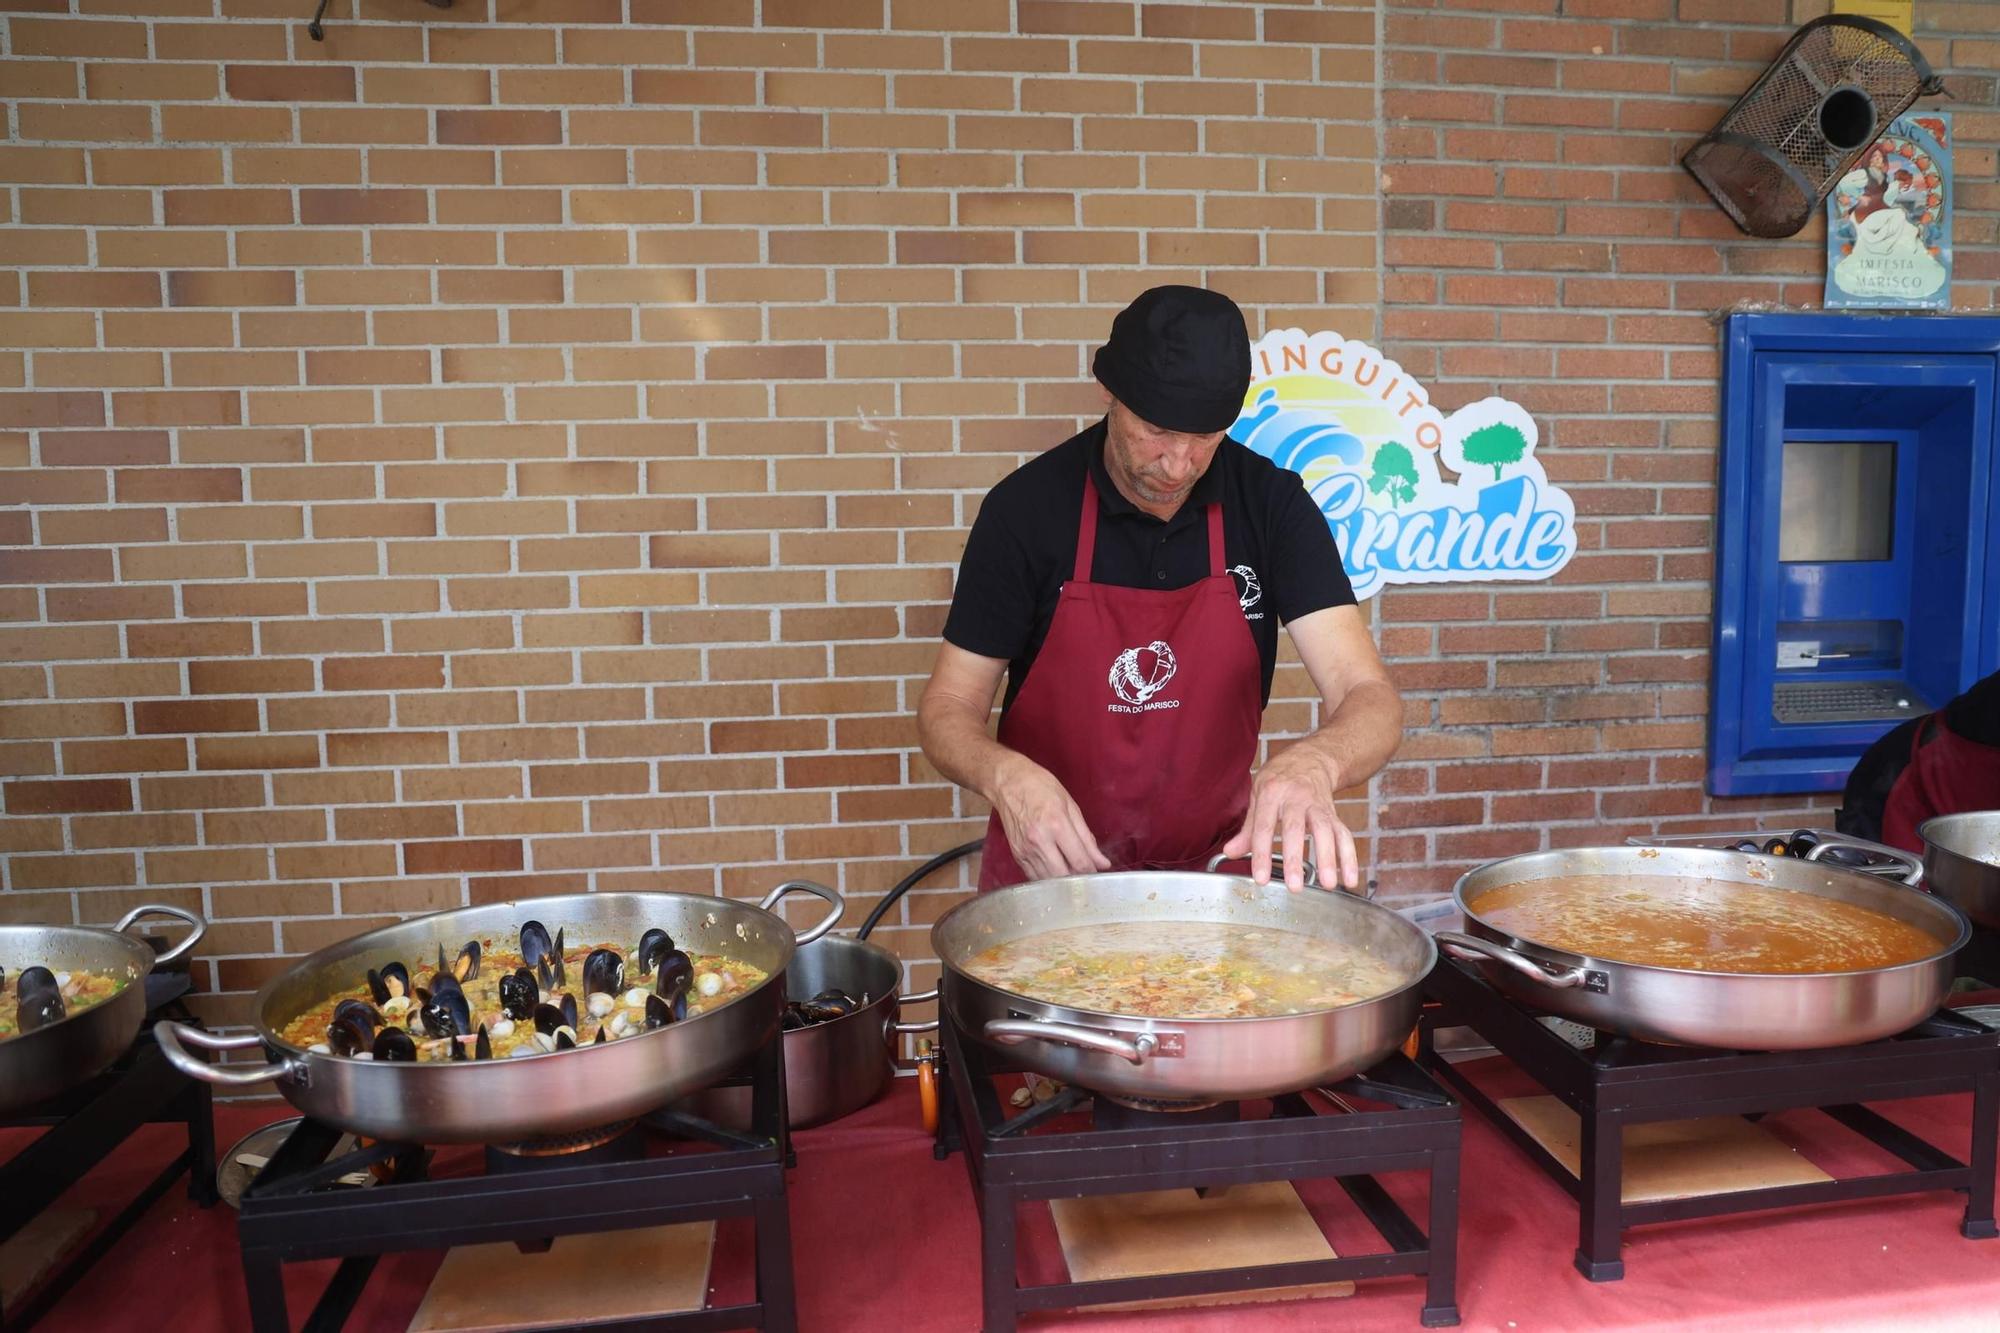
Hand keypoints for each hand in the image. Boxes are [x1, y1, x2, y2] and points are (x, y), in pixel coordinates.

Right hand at [989, 756, 1111, 881]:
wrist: (1008, 783)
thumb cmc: (1040, 787)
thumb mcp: (1070, 805)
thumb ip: (1086, 837)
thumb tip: (1102, 862)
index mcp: (1056, 824)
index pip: (1079, 861)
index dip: (1092, 871)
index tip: (1098, 870)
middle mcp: (1039, 841)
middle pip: (1063, 876)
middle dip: (1078, 878)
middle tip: (1085, 872)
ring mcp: (1025, 850)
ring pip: (1048, 881)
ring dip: (1062, 881)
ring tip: (1070, 870)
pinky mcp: (1016, 855)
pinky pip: (1034, 877)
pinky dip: (1047, 878)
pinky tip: (1054, 869)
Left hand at [1220, 745, 1358, 892]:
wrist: (1311, 758)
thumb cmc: (1280, 778)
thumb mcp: (1257, 794)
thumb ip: (1247, 828)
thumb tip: (1229, 853)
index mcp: (1271, 793)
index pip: (1263, 827)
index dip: (1261, 854)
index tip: (1261, 878)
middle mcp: (1296, 798)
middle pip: (1295, 829)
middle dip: (1295, 859)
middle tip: (1294, 886)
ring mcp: (1318, 805)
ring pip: (1325, 831)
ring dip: (1328, 859)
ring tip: (1329, 884)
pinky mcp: (1334, 813)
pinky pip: (1344, 835)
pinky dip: (1349, 857)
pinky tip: (1350, 879)